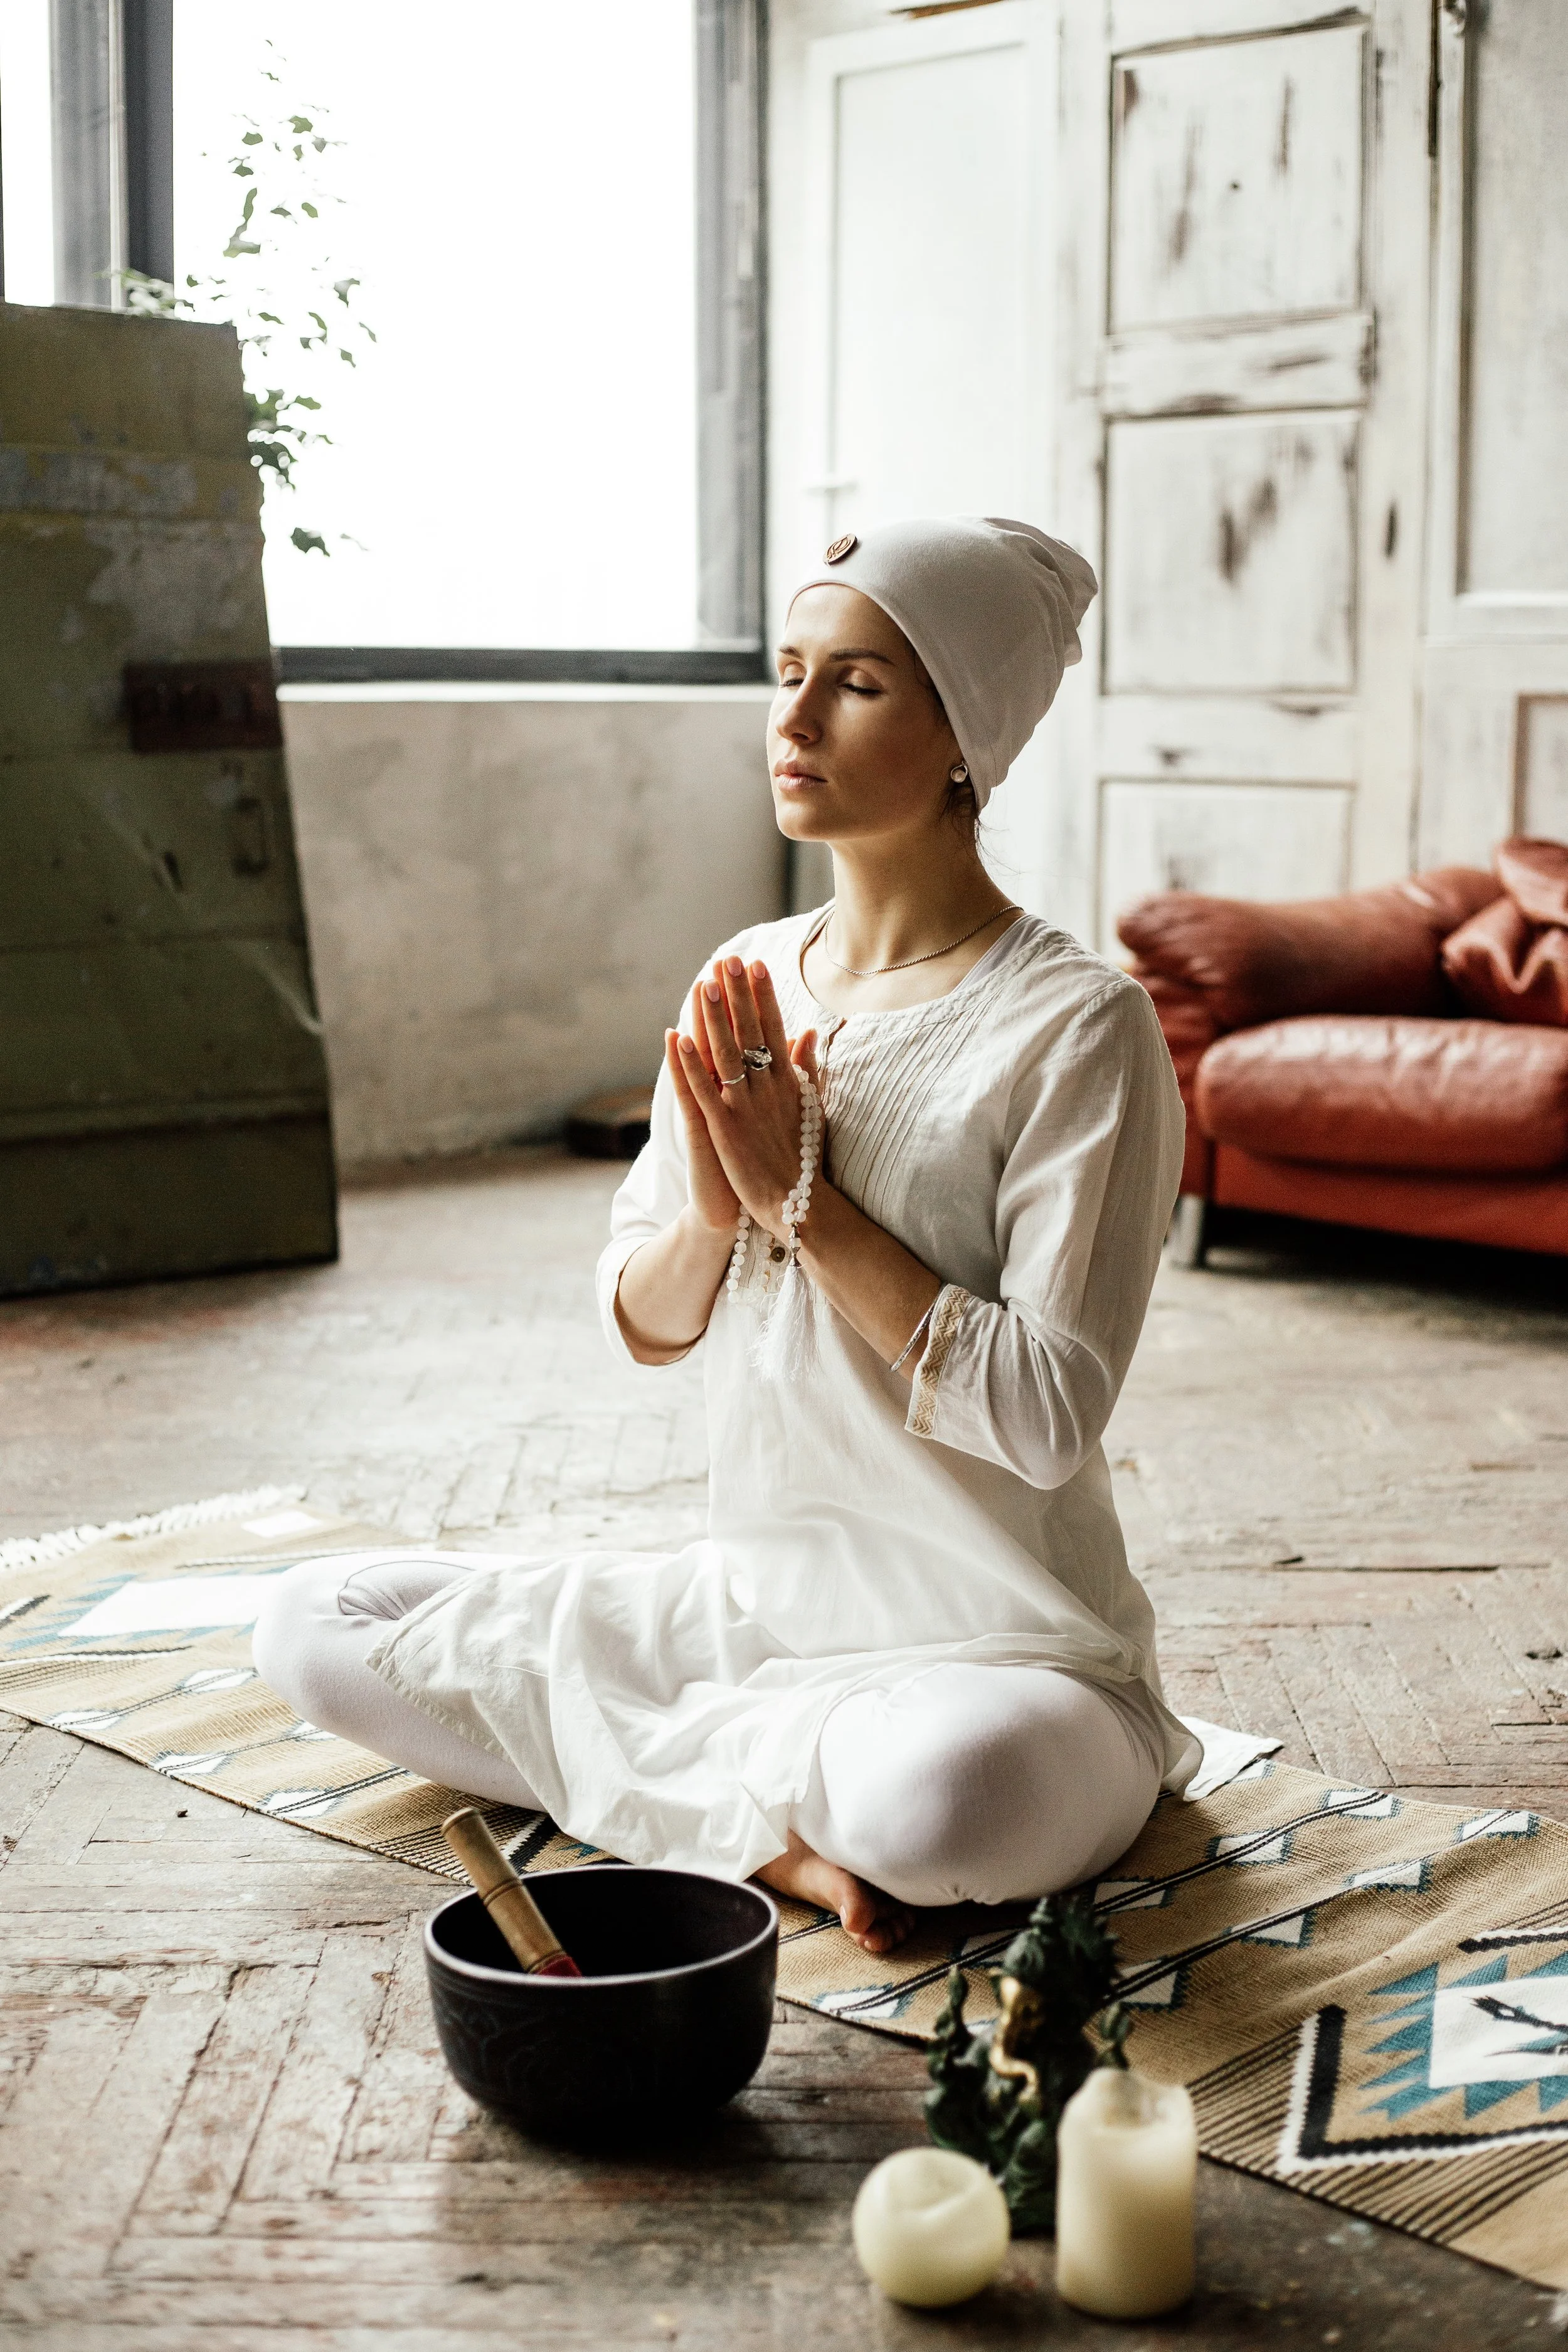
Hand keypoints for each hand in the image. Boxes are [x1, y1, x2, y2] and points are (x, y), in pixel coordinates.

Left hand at [673, 957, 820, 1236]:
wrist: (798, 1203)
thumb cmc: (802, 1157)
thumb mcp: (811, 1106)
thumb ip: (809, 1067)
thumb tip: (810, 1030)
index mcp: (789, 1081)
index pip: (775, 1028)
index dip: (765, 995)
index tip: (758, 965)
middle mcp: (768, 1088)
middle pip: (751, 1032)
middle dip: (739, 995)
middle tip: (730, 960)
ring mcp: (745, 1106)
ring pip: (727, 1054)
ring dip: (714, 1018)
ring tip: (704, 984)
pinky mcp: (724, 1128)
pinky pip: (704, 1090)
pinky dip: (691, 1064)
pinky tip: (678, 1039)